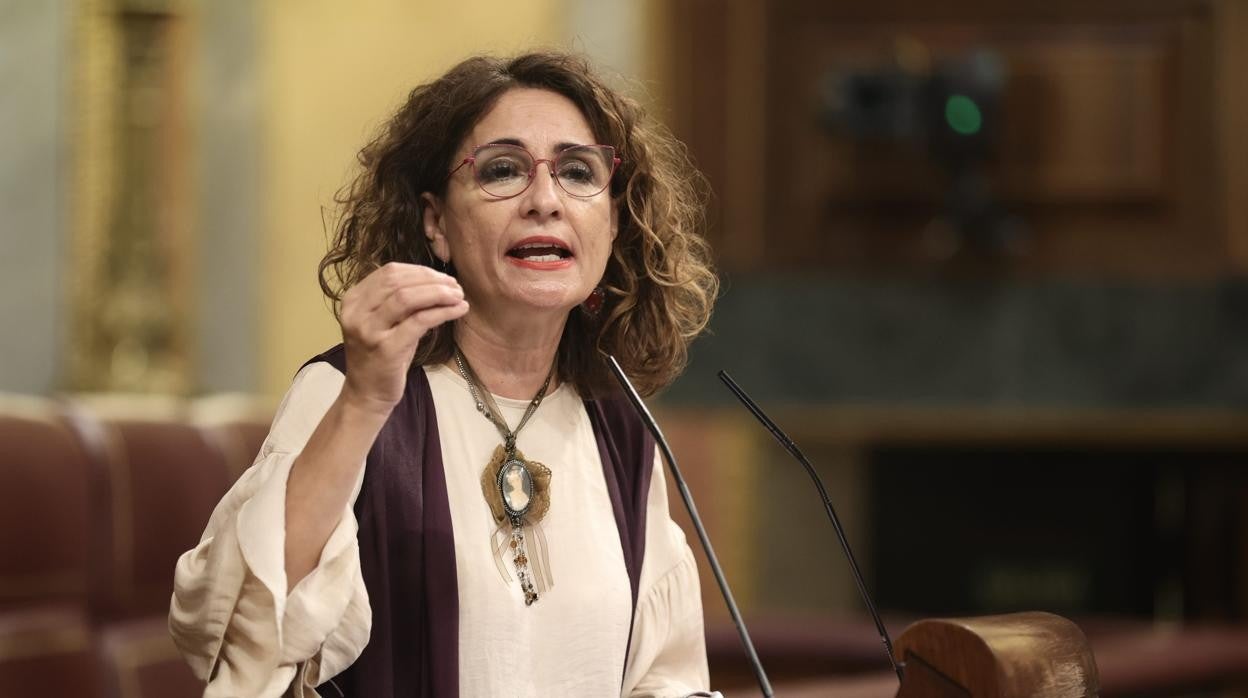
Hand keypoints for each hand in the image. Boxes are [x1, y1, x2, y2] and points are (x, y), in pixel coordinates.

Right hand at [338, 262, 467, 414]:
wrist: (367, 393)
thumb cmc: (380, 355)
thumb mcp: (385, 322)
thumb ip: (401, 300)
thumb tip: (438, 281)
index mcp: (354, 300)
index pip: (390, 271)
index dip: (421, 271)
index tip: (444, 278)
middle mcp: (356, 312)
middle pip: (398, 280)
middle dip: (432, 280)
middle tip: (455, 287)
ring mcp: (369, 331)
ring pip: (407, 297)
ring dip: (439, 293)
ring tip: (459, 296)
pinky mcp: (386, 349)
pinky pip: (419, 321)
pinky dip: (442, 312)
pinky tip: (458, 310)